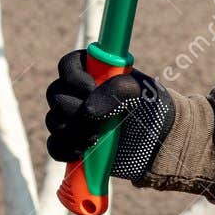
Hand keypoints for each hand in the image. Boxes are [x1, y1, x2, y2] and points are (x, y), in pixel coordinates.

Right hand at [44, 50, 175, 182]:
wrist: (160, 139)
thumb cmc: (152, 105)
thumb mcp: (141, 90)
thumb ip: (117, 90)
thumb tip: (87, 110)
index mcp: (94, 71)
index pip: (68, 64)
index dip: (72, 76)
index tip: (90, 88)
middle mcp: (78, 92)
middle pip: (55, 95)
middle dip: (74, 109)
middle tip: (99, 118)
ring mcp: (74, 117)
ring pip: (54, 121)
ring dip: (73, 130)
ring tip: (97, 137)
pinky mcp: (73, 141)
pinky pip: (54, 145)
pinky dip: (65, 149)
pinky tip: (82, 151)